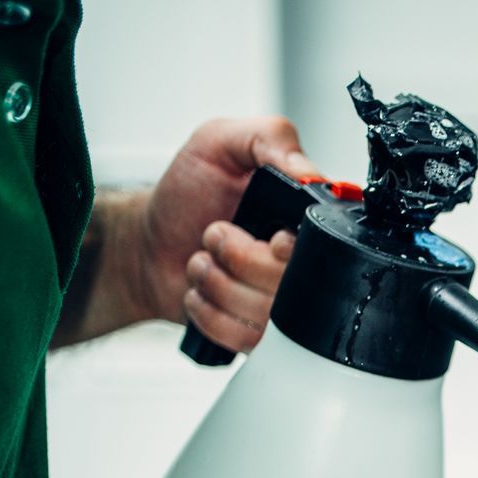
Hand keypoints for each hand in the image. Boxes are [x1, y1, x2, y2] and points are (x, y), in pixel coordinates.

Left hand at [128, 117, 321, 351]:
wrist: (147, 244)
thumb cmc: (186, 195)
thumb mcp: (220, 142)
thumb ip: (269, 137)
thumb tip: (309, 172)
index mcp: (306, 218)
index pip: (330, 246)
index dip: (293, 247)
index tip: (268, 236)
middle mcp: (304, 265)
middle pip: (298, 285)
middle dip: (240, 258)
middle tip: (215, 234)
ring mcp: (283, 306)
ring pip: (270, 316)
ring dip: (220, 285)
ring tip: (205, 262)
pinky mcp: (260, 337)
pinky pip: (248, 340)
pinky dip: (212, 315)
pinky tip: (205, 292)